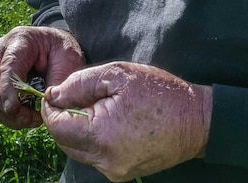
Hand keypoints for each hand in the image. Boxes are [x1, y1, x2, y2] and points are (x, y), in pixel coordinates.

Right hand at [0, 25, 84, 128]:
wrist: (56, 46)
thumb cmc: (63, 52)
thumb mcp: (69, 62)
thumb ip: (58, 84)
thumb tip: (46, 107)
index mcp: (20, 39)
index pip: (8, 66)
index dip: (8, 89)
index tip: (13, 109)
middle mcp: (2, 50)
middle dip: (4, 106)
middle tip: (27, 120)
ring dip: (5, 114)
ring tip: (30, 120)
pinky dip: (5, 115)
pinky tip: (24, 118)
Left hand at [42, 61, 211, 181]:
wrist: (197, 121)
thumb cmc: (158, 92)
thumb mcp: (116, 75)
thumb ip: (78, 84)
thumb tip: (54, 95)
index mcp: (101, 135)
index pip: (56, 126)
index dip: (51, 108)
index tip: (54, 93)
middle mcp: (105, 160)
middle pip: (64, 141)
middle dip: (62, 119)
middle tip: (74, 97)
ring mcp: (114, 170)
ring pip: (78, 150)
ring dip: (77, 129)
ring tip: (96, 107)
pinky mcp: (122, 173)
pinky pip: (94, 156)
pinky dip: (92, 139)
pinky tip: (107, 121)